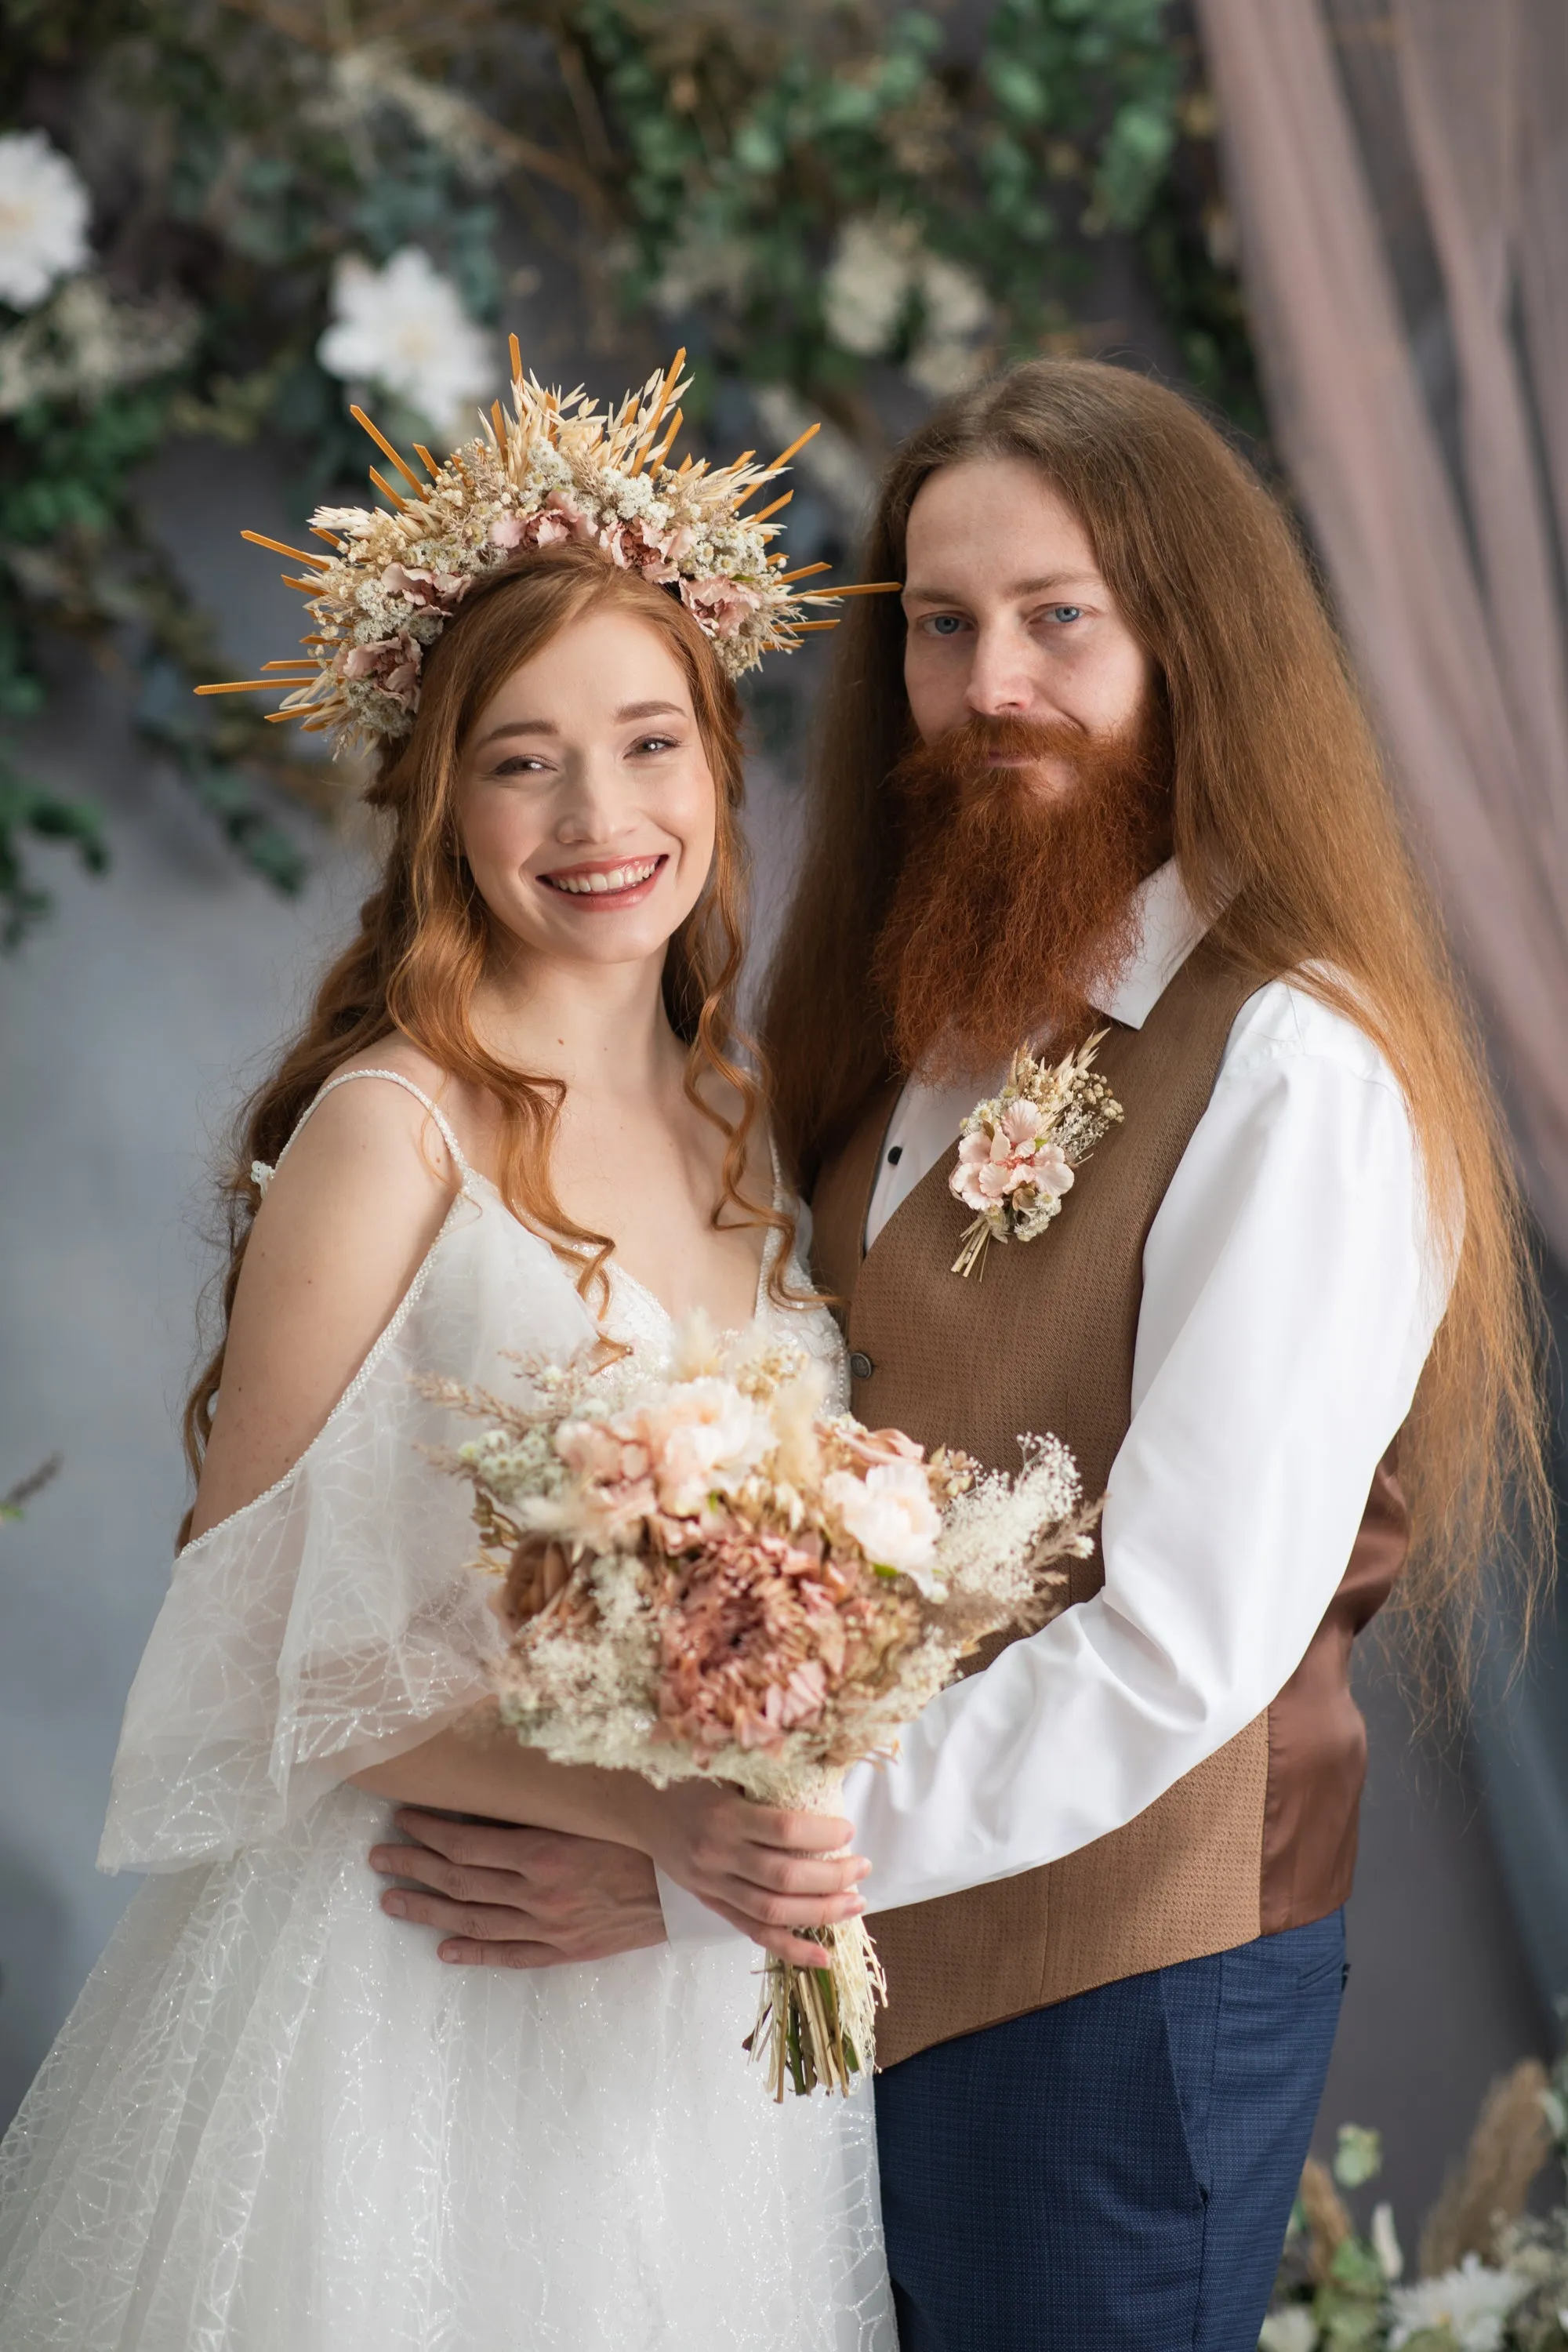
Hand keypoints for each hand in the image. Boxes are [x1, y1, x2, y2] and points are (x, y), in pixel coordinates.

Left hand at [370, 1810, 666, 1967]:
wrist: (689, 1888)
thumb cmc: (642, 1837)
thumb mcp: (590, 1811)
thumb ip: (543, 1807)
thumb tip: (494, 1788)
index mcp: (543, 1851)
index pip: (466, 1843)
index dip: (429, 1831)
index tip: (402, 1817)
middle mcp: (537, 1893)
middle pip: (458, 1882)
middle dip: (413, 1867)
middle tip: (378, 1859)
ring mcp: (548, 1927)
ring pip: (472, 1920)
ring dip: (427, 1911)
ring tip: (391, 1900)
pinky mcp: (563, 1949)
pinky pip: (508, 1956)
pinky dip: (472, 1953)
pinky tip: (443, 1950)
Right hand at [631, 1780, 870, 1968]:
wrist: (638, 1804)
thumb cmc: (691, 1777)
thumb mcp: (725, 1765)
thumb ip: (766, 1774)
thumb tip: (824, 1775)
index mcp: (725, 1813)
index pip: (784, 1829)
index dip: (823, 1834)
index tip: (848, 1830)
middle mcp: (718, 1852)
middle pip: (785, 1877)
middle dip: (833, 1877)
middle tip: (863, 1867)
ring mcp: (713, 1883)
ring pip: (773, 1911)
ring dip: (821, 1912)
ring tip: (855, 1903)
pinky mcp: (711, 1902)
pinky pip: (752, 1932)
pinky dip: (790, 1948)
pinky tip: (822, 1956)